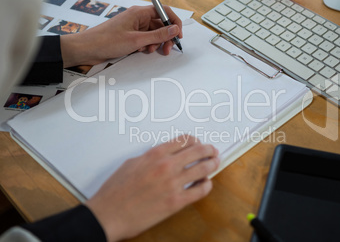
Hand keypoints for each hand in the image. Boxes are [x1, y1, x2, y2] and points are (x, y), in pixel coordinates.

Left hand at [60, 5, 182, 67]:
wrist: (88, 49)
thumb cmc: (106, 41)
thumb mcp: (136, 40)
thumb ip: (158, 35)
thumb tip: (174, 29)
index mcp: (139, 13)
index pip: (164, 11)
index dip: (174, 22)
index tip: (178, 35)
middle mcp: (138, 18)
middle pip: (160, 24)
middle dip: (166, 37)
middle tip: (167, 49)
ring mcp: (134, 28)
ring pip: (153, 34)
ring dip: (156, 43)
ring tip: (151, 50)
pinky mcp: (130, 37)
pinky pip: (145, 40)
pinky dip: (147, 46)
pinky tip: (141, 51)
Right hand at [85, 135, 219, 241]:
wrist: (108, 214)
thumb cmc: (115, 191)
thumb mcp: (131, 164)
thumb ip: (151, 158)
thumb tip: (163, 157)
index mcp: (155, 154)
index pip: (184, 140)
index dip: (195, 141)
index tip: (198, 144)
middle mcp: (166, 166)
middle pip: (198, 151)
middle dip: (209, 150)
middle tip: (213, 151)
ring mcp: (173, 184)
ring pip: (203, 169)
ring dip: (212, 164)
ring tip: (215, 164)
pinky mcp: (176, 202)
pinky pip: (200, 191)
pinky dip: (206, 185)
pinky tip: (206, 183)